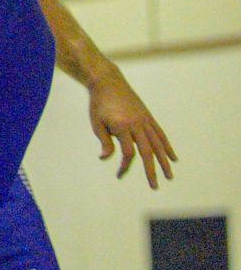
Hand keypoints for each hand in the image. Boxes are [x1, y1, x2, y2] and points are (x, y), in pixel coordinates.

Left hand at [89, 67, 175, 187]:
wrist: (108, 82)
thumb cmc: (99, 104)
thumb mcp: (96, 124)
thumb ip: (104, 142)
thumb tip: (105, 158)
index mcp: (123, 127)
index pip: (129, 153)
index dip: (125, 166)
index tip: (119, 175)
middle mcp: (138, 124)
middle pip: (148, 152)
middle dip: (152, 171)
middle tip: (155, 187)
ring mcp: (145, 120)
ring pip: (158, 144)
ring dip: (164, 161)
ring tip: (169, 176)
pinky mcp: (148, 117)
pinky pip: (160, 134)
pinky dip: (167, 146)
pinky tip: (173, 157)